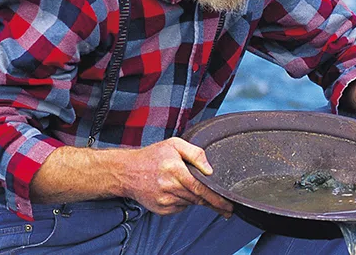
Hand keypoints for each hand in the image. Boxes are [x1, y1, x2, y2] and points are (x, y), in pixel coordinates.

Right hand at [119, 138, 233, 216]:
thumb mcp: (174, 145)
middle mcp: (170, 187)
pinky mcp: (161, 209)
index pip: (201, 189)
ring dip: (195, 198)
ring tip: (185, 186)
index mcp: (175, 170)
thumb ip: (195, 153)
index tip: (229, 206)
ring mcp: (165, 201)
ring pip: (190, 203)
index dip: (217, 199)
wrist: (127, 172)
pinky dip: (183, 201)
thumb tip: (210, 170)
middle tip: (226, 207)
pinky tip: (175, 190)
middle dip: (213, 203)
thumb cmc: (152, 156)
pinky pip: (180, 207)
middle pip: (198, 199)